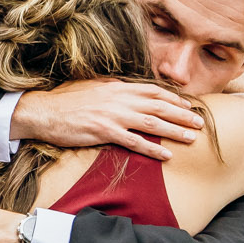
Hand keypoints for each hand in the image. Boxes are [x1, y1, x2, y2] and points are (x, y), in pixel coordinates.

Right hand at [11, 79, 200, 160]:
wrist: (43, 110)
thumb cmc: (65, 100)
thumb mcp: (93, 88)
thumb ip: (113, 90)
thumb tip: (126, 92)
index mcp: (118, 87)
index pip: (153, 91)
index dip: (173, 98)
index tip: (187, 105)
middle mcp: (120, 98)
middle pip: (159, 106)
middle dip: (182, 114)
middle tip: (200, 122)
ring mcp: (113, 115)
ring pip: (153, 123)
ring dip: (175, 131)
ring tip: (192, 138)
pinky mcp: (104, 132)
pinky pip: (135, 142)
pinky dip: (153, 149)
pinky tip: (167, 155)